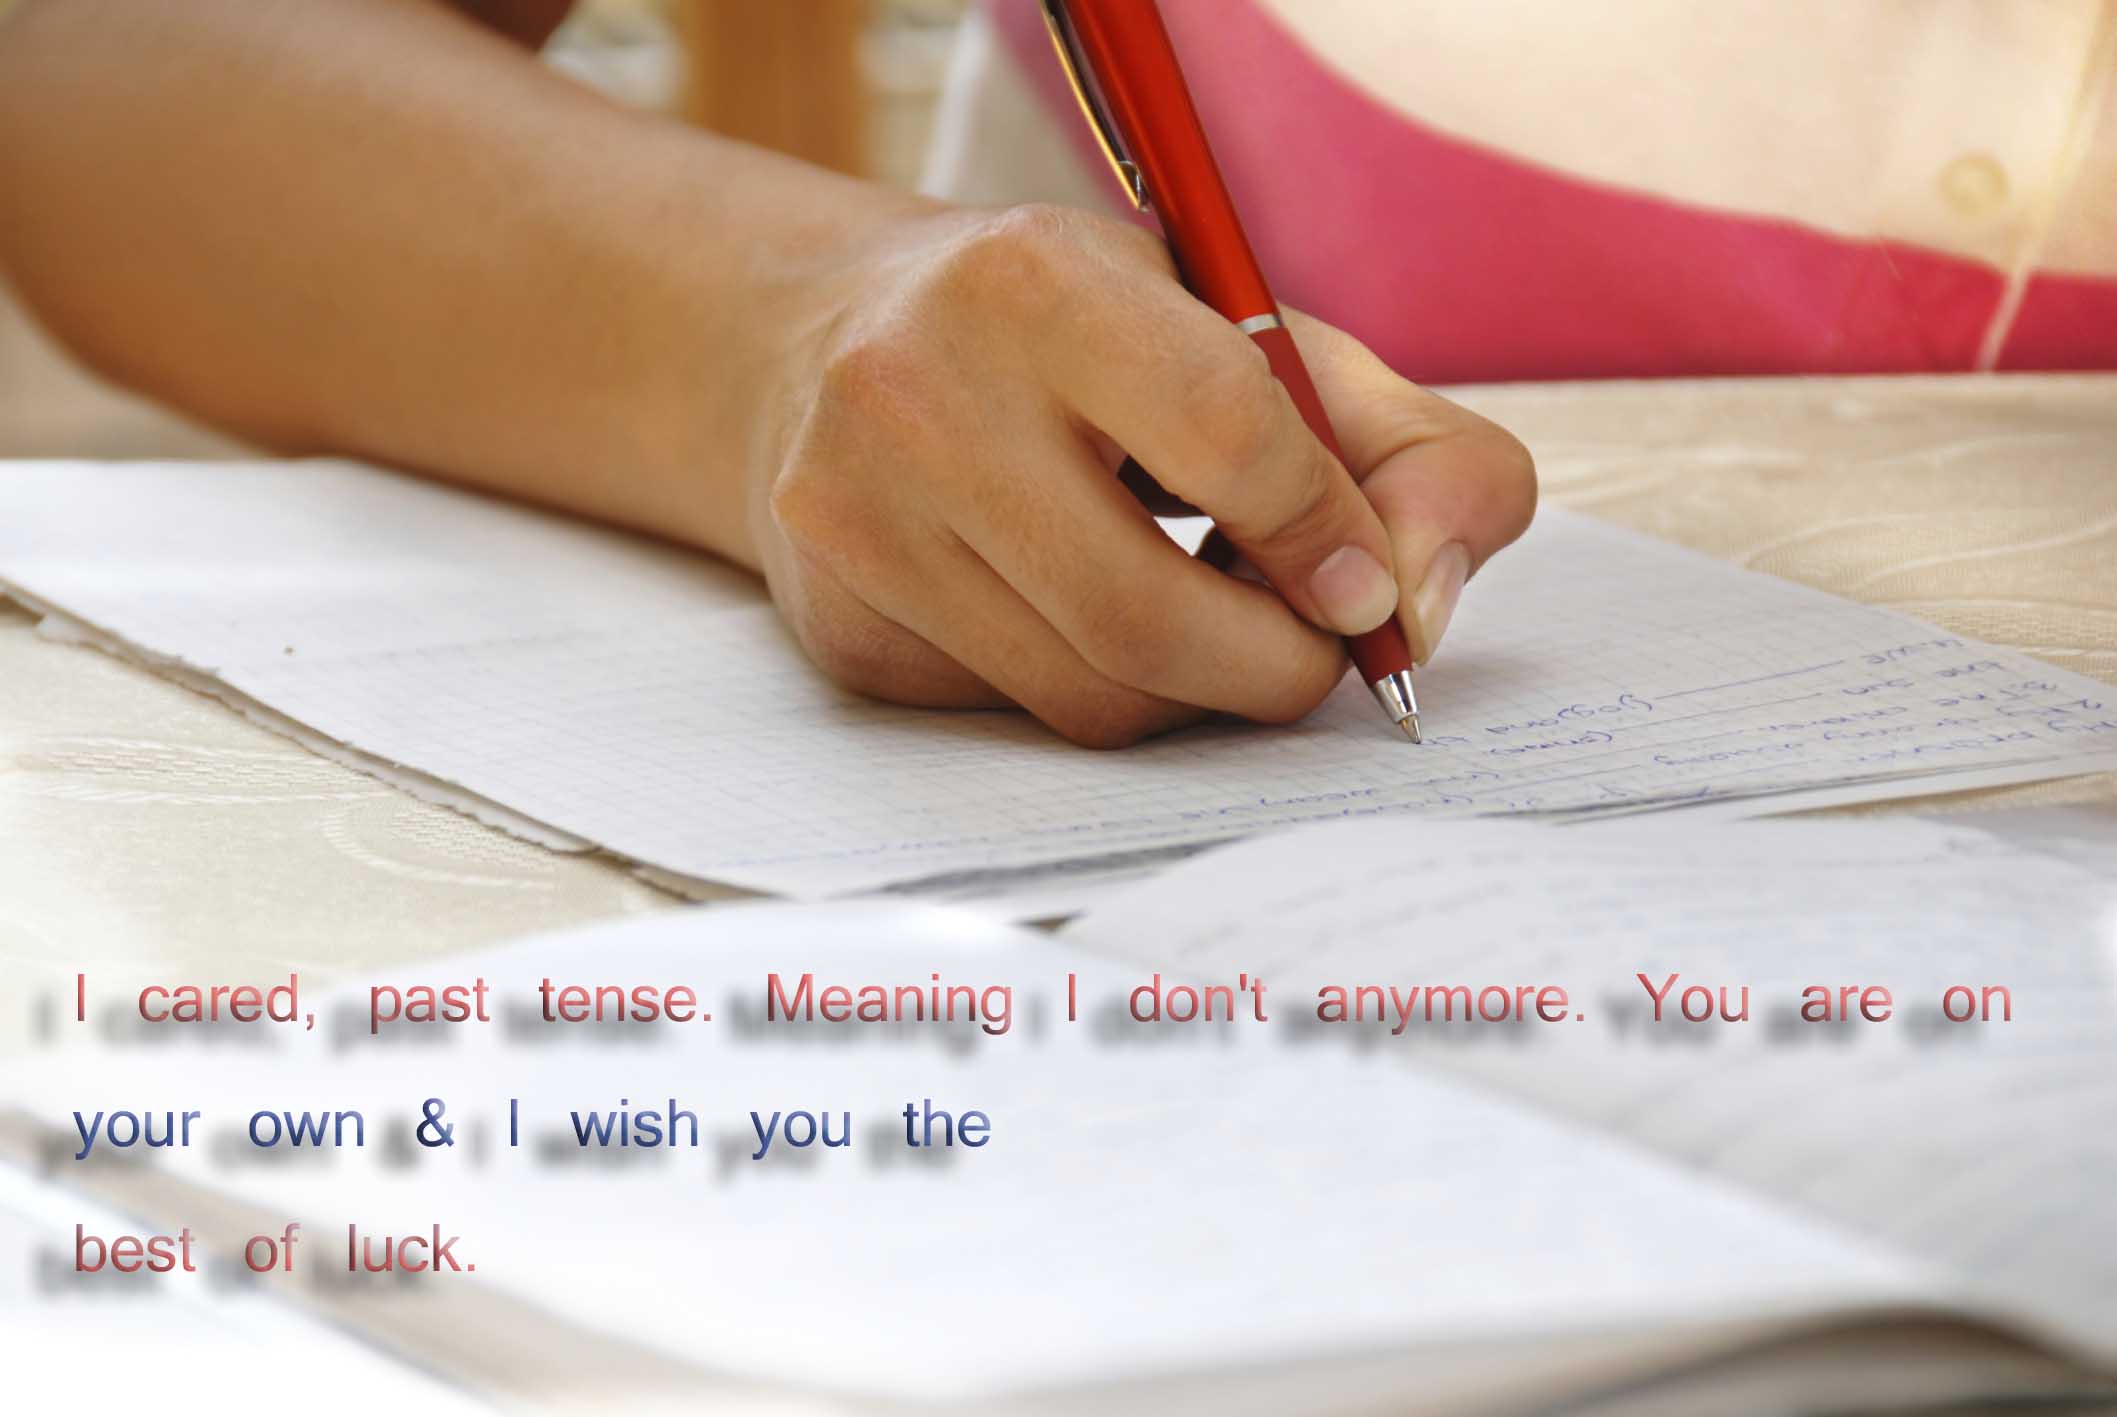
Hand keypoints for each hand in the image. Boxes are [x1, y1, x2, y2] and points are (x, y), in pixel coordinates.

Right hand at [749, 203, 1535, 746]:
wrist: (827, 341)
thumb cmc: (1079, 335)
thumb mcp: (1242, 326)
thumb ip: (1396, 442)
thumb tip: (1425, 605)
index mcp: (1033, 280)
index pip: (1226, 431)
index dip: (1326, 533)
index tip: (1365, 590)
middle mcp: (913, 393)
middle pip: (1145, 617)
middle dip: (1275, 668)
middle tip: (1314, 655)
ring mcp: (854, 523)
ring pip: (1086, 695)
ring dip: (1194, 692)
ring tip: (1211, 619)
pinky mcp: (840, 627)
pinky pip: (1020, 717)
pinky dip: (1095, 687)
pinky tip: (1087, 613)